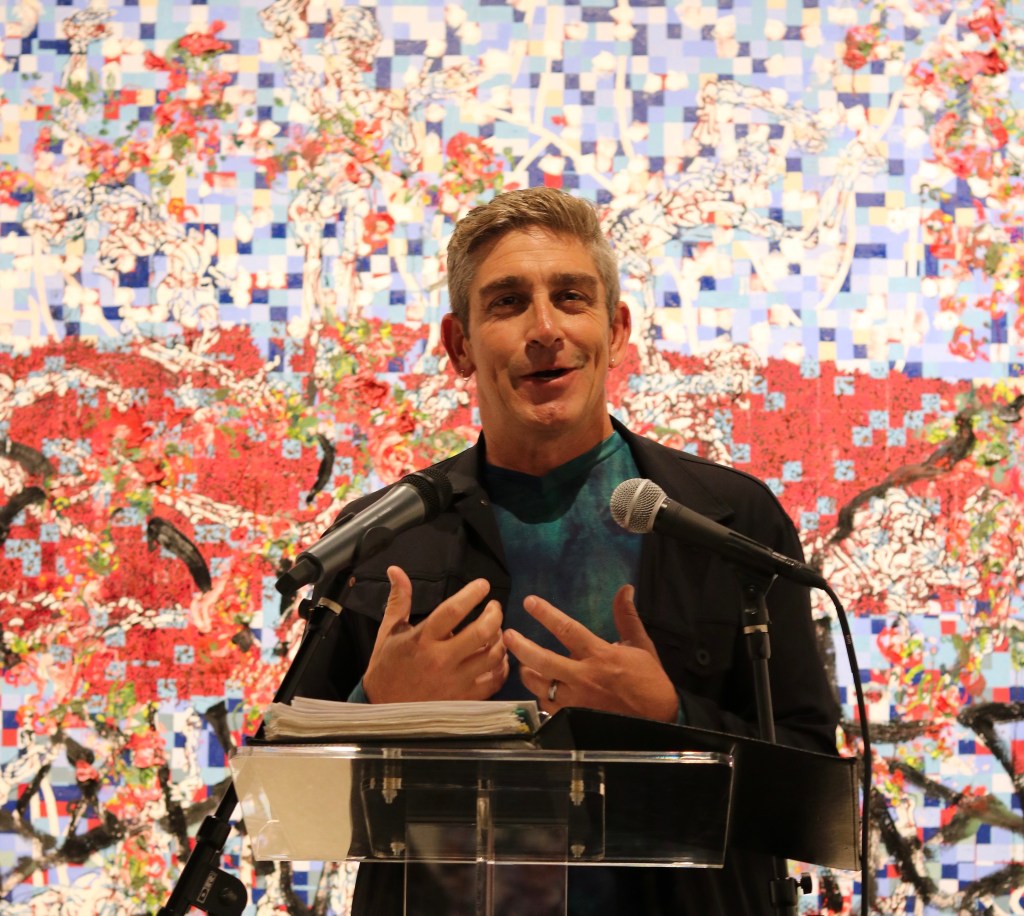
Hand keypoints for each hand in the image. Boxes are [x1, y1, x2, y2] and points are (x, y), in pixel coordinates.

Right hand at [361, 566, 508, 702]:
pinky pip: (495, 681)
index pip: (452, 611)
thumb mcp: (389, 631)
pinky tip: (498, 657)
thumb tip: (395, 569)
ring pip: (492, 656)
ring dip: (500, 639)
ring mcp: (455, 682)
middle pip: (481, 632)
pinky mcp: (463, 700)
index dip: (472, 594)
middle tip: (494, 607)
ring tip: (496, 630)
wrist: (382, 709)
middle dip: (494, 614)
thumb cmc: (388, 666)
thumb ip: (399, 599)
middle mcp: (440, 660)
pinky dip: (502, 666)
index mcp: (422, 640)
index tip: (483, 585)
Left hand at [503, 585, 678, 721]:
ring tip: (522, 664)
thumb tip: (625, 589)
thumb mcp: (641, 645)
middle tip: (507, 636)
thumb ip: (626, 617)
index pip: (567, 629)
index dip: (546, 614)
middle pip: (543, 660)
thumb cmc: (649, 681)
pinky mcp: (574, 720)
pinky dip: (541, 697)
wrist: (659, 721)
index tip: (529, 602)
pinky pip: (548, 707)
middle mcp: (583, 677)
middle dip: (521, 647)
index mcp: (599, 655)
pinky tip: (540, 691)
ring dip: (527, 673)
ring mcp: (576, 701)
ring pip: (540, 686)